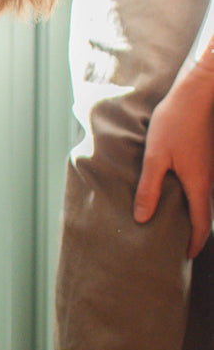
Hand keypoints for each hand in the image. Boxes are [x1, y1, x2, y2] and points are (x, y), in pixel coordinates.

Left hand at [133, 61, 213, 258]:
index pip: (202, 222)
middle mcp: (208, 179)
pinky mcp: (204, 158)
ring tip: (175, 229)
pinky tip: (175, 199)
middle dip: (194, 233)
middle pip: (205, 214)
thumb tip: (143, 218)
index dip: (195, 243)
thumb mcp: (155, 156)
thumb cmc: (175, 121)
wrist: (196, 92)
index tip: (186, 257)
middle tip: (179, 249)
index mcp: (198, 183)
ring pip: (203, 200)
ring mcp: (208, 168)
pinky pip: (200, 186)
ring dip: (193, 217)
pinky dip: (191, 200)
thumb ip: (149, 188)